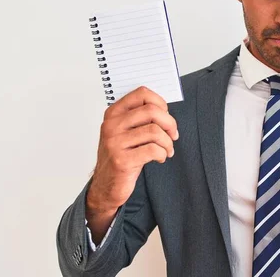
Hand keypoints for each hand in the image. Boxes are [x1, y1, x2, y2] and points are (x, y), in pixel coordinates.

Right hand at [86, 86, 177, 241]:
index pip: (141, 93)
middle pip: (151, 111)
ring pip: (154, 131)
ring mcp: (115, 143)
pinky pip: (153, 150)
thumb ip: (141, 117)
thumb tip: (166, 110)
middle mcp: (112, 125)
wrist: (106, 185)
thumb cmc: (122, 155)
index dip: (160, 103)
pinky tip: (160, 158)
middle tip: (173, 135)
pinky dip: (162, 154)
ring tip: (167, 150)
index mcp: (114, 113)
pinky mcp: (121, 160)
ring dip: (168, 142)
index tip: (166, 115)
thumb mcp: (127, 132)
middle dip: (170, 123)